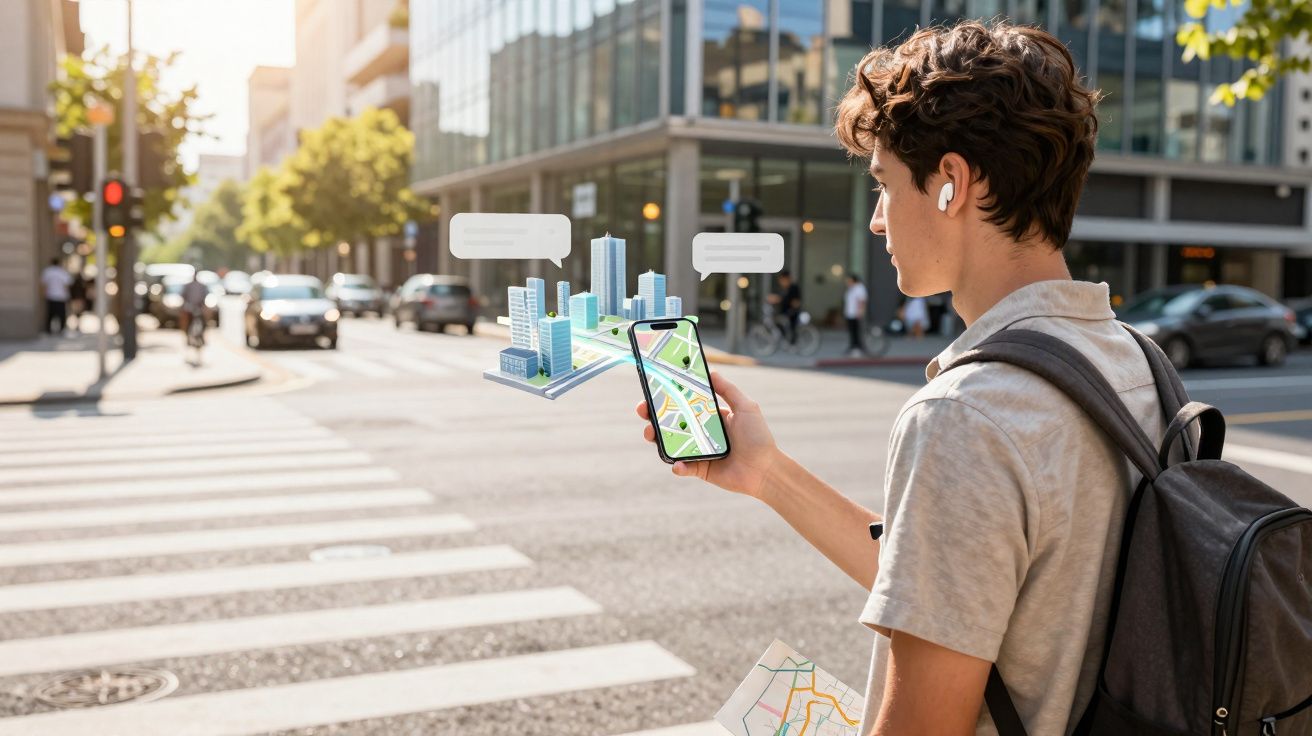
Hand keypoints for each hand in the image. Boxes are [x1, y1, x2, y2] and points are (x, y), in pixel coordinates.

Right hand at [634, 370, 779, 498]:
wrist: (766, 469)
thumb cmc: (759, 437)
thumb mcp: (746, 407)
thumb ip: (728, 390)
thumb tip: (711, 372)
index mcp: (710, 416)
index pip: (684, 403)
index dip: (668, 397)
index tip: (653, 390)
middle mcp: (701, 432)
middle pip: (671, 422)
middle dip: (653, 416)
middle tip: (643, 411)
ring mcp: (698, 451)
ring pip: (671, 444)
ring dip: (657, 438)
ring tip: (650, 433)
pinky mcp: (700, 469)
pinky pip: (683, 466)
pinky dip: (677, 465)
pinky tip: (677, 463)